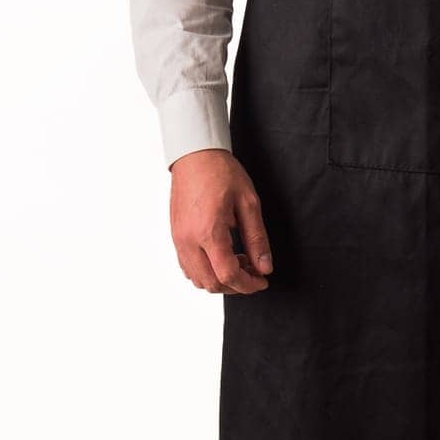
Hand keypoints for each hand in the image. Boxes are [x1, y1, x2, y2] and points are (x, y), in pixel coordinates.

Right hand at [168, 148, 273, 294]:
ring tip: (239, 260)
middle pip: (211, 284)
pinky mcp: (175, 236)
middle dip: (236, 286)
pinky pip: (188, 267)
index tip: (262, 281)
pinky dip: (205, 272)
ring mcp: (179, 240)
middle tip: (253, 270)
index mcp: (209, 231)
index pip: (228, 275)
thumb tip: (264, 267)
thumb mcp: (248, 202)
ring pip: (197, 279)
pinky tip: (221, 256)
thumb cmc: (221, 172)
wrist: (195, 154)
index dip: (249, 284)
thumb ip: (257, 238)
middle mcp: (189, 240)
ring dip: (220, 280)